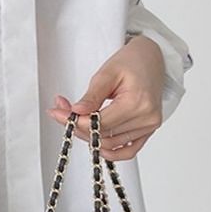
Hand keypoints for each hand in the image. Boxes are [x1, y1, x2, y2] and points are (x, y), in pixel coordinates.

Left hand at [45, 35, 165, 159]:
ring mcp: (148, 127)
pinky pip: (128, 151)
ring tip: (77, 118)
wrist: (151, 58)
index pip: (99, 123)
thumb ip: (91, 96)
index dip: (75, 121)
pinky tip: (96, 143)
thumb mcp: (107, 73)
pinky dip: (111, 152)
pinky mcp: (147, 131)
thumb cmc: (132, 61)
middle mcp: (146, 118)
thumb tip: (76, 113)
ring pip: (110, 144)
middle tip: (62, 112)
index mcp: (137, 102)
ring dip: (89, 135)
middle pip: (103, 135)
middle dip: (78, 127)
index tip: (58, 113)